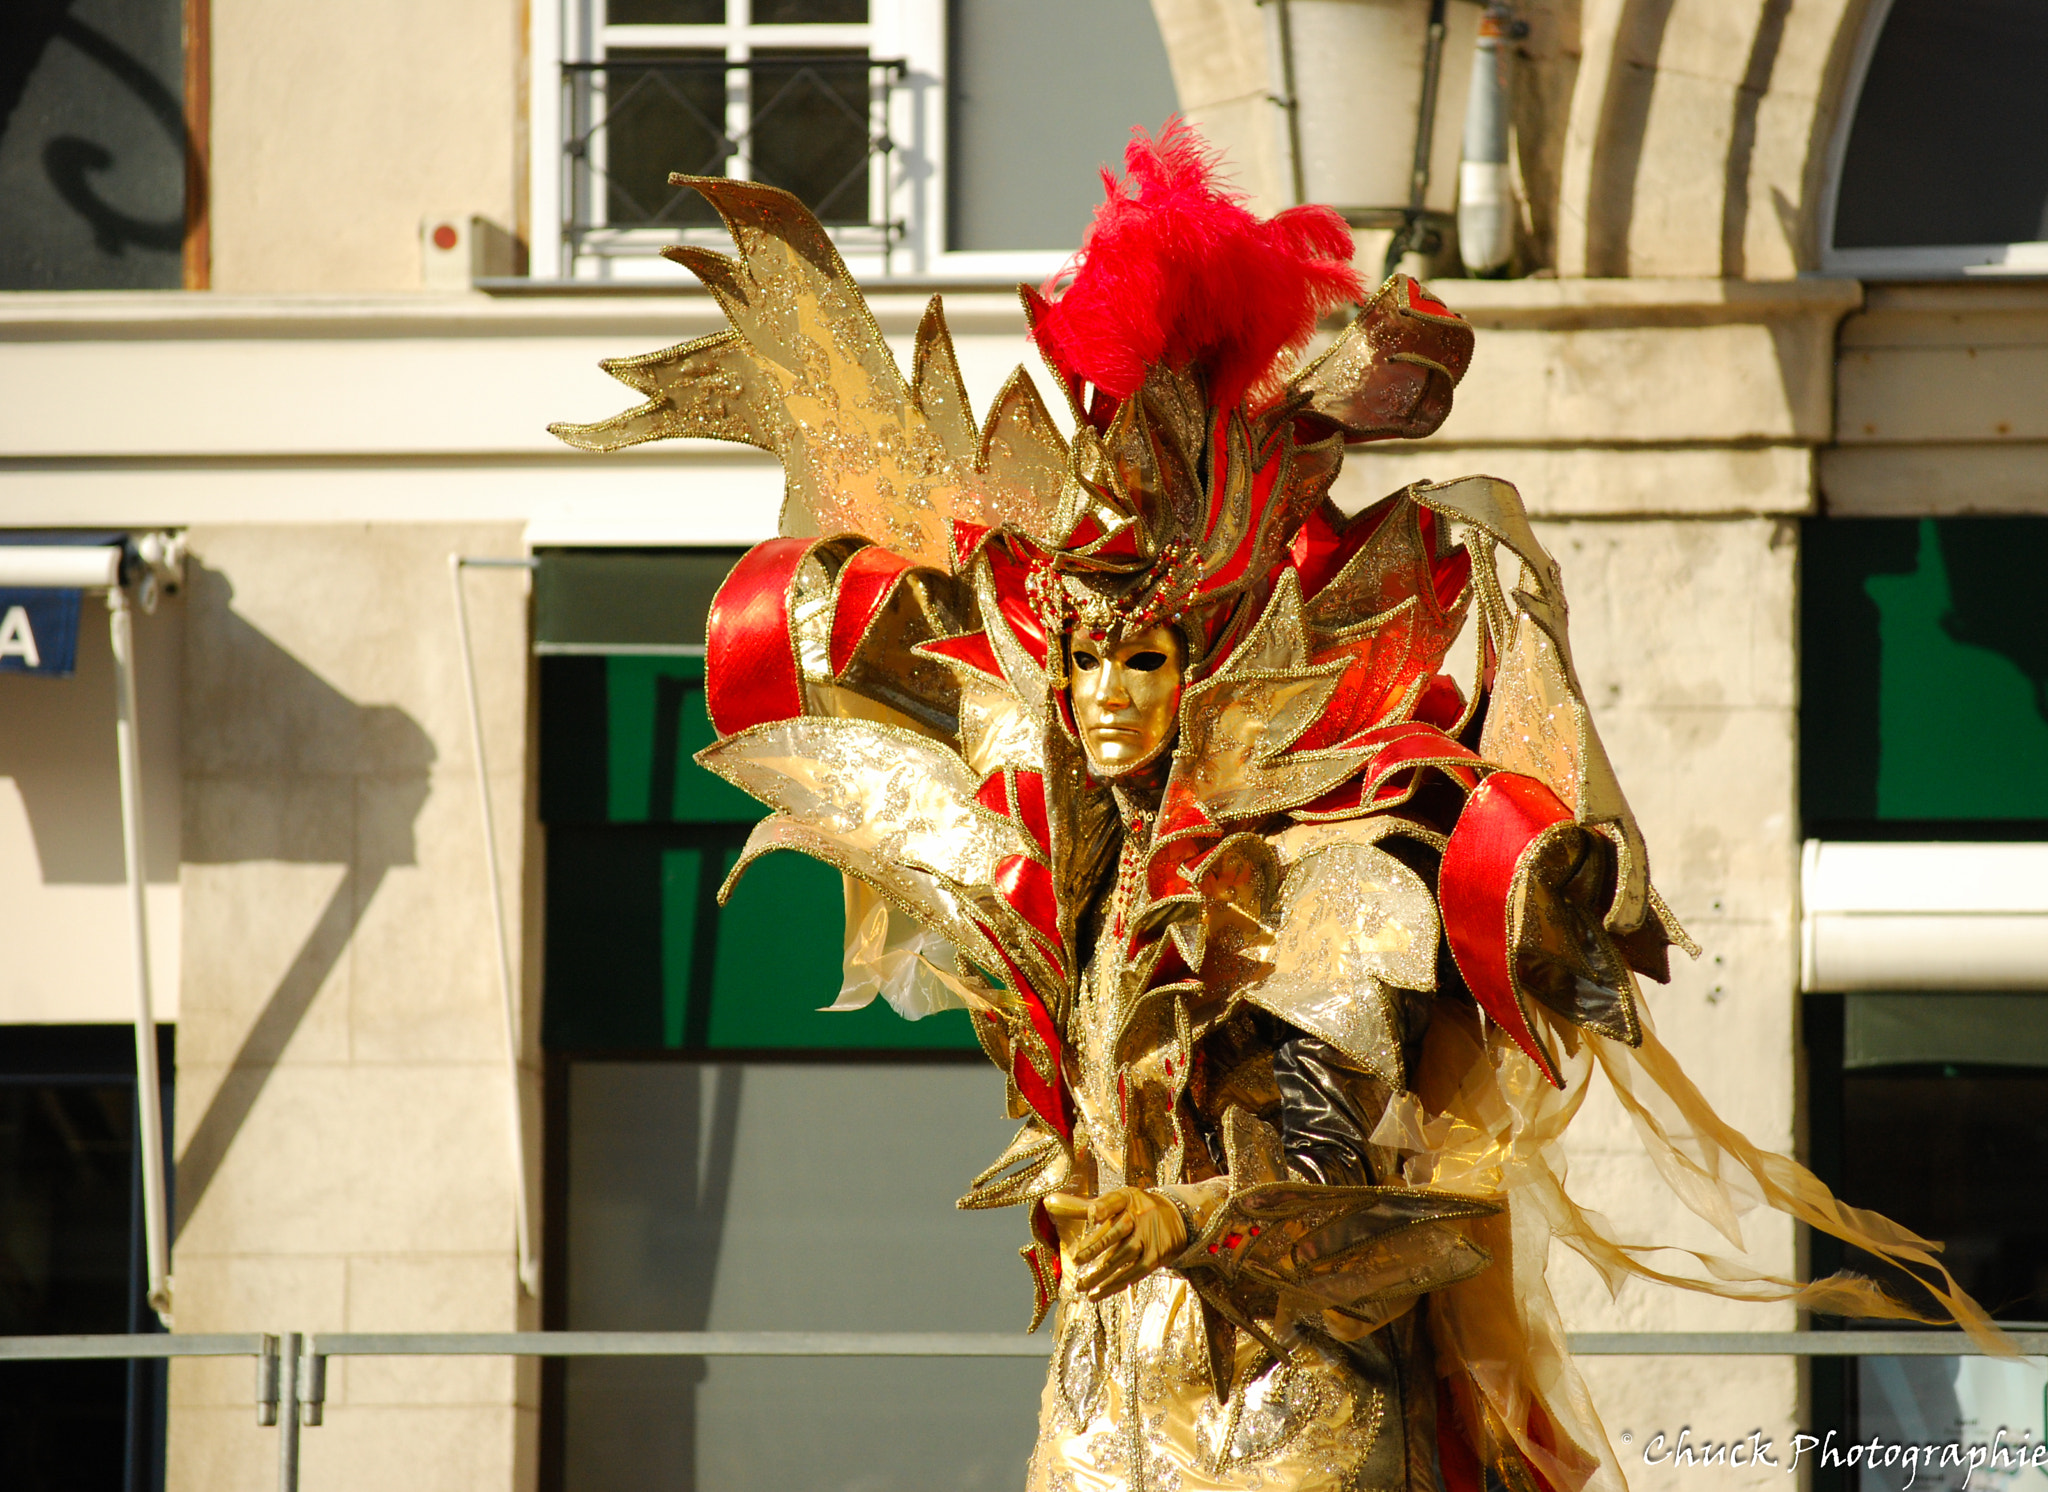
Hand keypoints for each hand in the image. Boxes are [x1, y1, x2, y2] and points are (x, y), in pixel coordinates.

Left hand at [1045, 1187, 1187, 1301]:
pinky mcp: (1154, 1258)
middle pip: (1117, 1231)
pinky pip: (1132, 1274)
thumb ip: (1080, 1206)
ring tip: (1080, 1284)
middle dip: (1097, 1245)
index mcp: (1127, 1198)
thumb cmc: (1134, 1210)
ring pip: (1122, 1257)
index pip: (1113, 1201)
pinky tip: (1095, 1294)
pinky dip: (1113, 1285)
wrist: (1177, 1219)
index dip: (1102, 1207)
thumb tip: (1047, 1203)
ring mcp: (1148, 1238)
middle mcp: (1139, 1216)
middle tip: (1075, 1259)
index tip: (1092, 1213)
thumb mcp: (1114, 1201)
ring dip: (1101, 1272)